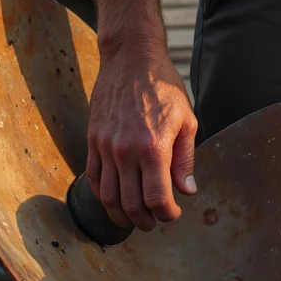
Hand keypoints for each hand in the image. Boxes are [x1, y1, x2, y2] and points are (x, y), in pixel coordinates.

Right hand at [86, 40, 197, 232]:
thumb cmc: (163, 86)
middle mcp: (125, 150)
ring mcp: (105, 146)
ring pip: (108, 196)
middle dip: (145, 220)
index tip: (172, 214)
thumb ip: (185, 159)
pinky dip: (103, 196)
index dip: (166, 214)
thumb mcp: (187, 120)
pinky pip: (93, 178)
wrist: (131, 58)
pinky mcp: (93, 140)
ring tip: (134, 217)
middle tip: (154, 221)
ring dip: (121, 215)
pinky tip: (115, 199)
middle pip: (130, 203)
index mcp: (153, 146)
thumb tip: (187, 190)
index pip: (156, 198)